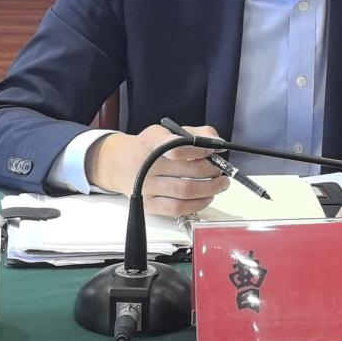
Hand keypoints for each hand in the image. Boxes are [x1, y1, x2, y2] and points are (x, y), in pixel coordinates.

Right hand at [86, 123, 229, 217]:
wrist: (120, 164)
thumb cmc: (150, 147)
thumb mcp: (167, 132)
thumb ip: (195, 133)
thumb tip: (218, 143)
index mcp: (152, 142)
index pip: (180, 147)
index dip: (203, 150)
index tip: (216, 151)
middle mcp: (147, 164)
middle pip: (188, 171)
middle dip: (212, 171)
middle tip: (221, 169)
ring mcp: (147, 187)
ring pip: (186, 191)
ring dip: (210, 188)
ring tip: (221, 183)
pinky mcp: (149, 205)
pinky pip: (178, 208)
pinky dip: (198, 204)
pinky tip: (207, 197)